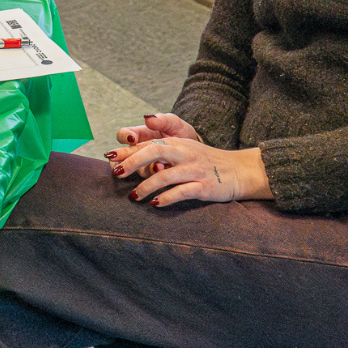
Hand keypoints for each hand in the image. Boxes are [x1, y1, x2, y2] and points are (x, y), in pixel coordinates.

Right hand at [105, 112, 199, 179]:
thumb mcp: (174, 124)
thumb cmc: (181, 133)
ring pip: (137, 169)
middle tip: (120, 167)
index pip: (124, 134)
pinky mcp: (156, 175)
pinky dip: (156, 176)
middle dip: (122, 161)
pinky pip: (150, 179)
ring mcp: (147, 164)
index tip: (131, 139)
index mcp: (141, 134)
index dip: (124, 137)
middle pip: (123, 156)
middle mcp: (141, 150)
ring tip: (159, 167)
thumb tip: (148, 118)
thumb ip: (162, 120)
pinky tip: (164, 172)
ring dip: (144, 169)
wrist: (198, 151)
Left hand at [108, 137, 271, 205]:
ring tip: (133, 196)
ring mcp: (194, 170)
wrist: (238, 170)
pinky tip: (155, 204)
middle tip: (116, 174)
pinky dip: (166, 198)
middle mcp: (184, 153)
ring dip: (146, 186)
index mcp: (177, 143)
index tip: (109, 157)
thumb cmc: (204, 161)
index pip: (147, 143)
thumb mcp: (184, 149)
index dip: (127, 150)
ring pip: (165, 176)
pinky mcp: (204, 186)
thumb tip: (131, 155)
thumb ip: (161, 150)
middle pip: (153, 152)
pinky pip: (181, 192)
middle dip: (132, 163)